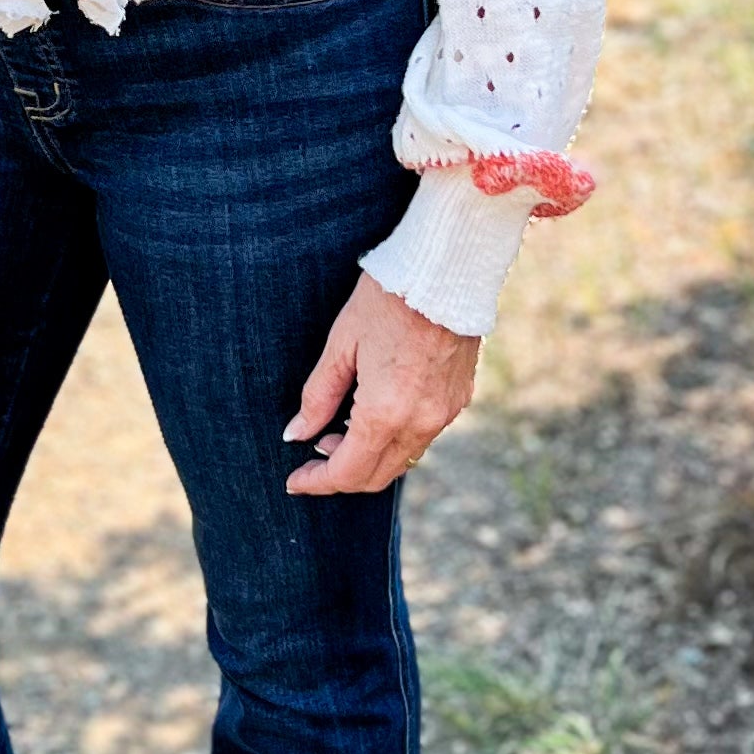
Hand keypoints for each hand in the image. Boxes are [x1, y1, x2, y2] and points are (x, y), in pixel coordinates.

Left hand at [283, 272, 478, 496]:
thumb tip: (296, 434)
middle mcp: (420, 423)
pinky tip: (375, 411)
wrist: (446, 271)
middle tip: (314, 451)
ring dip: (369, 456)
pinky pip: (423, 436)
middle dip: (341, 474)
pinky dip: (394, 438)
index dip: (317, 482)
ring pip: (402, 459)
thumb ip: (318, 396)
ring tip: (340, 426)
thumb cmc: (387, 299)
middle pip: (377, 476)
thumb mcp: (341, 345)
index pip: (347, 472)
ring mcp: (444, 414)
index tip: (294, 481)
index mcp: (384, 413)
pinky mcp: (459, 399)